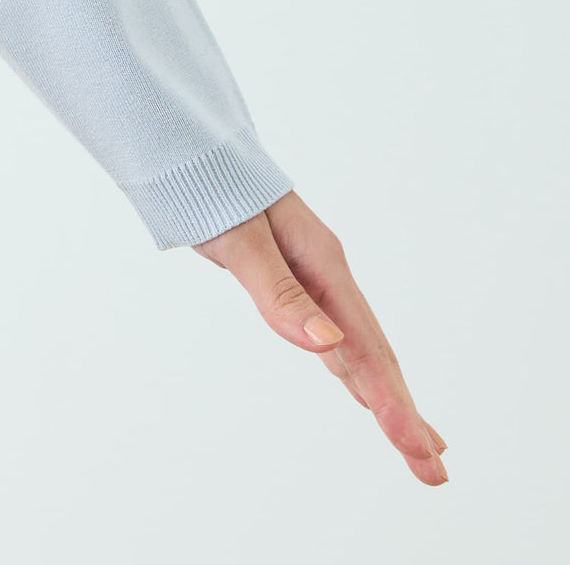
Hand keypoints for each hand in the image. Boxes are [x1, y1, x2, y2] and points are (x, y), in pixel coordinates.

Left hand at [192, 189, 447, 485]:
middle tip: (434, 473)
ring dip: (386, 396)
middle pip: (374, 354)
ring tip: (416, 443)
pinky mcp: (294, 280)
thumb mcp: (242, 242)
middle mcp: (326, 274)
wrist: (192, 154)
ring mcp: (313, 278)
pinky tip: (362, 389)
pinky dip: (355, 369)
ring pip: (358, 348)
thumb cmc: (214, 191)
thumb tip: (327, 346)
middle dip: (403, 413)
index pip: (366, 348)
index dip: (392, 402)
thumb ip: (280, 294)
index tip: (417, 450)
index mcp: (323, 266)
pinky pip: (336, 336)